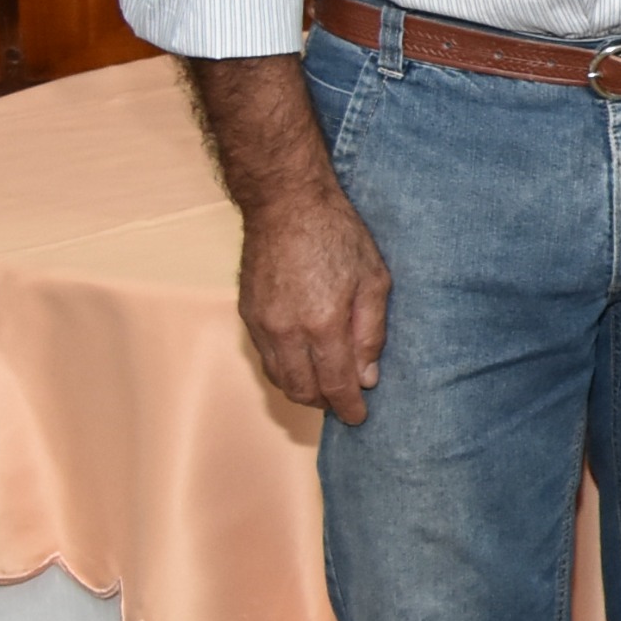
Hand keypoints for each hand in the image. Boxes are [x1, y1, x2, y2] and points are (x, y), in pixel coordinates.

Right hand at [235, 184, 389, 423]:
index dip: (349, 406)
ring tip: (325, 388)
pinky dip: (284, 369)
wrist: (285, 203)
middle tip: (345, 403)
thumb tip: (368, 377)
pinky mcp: (247, 313)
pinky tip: (302, 363)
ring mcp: (261, 324)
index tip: (360, 417)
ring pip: (279, 378)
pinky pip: (264, 357)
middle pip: (302, 390)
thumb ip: (371, 333)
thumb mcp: (374, 280)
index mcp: (323, 324)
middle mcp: (286, 331)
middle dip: (325, 403)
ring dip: (302, 390)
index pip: (336, 384)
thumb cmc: (337, 234)